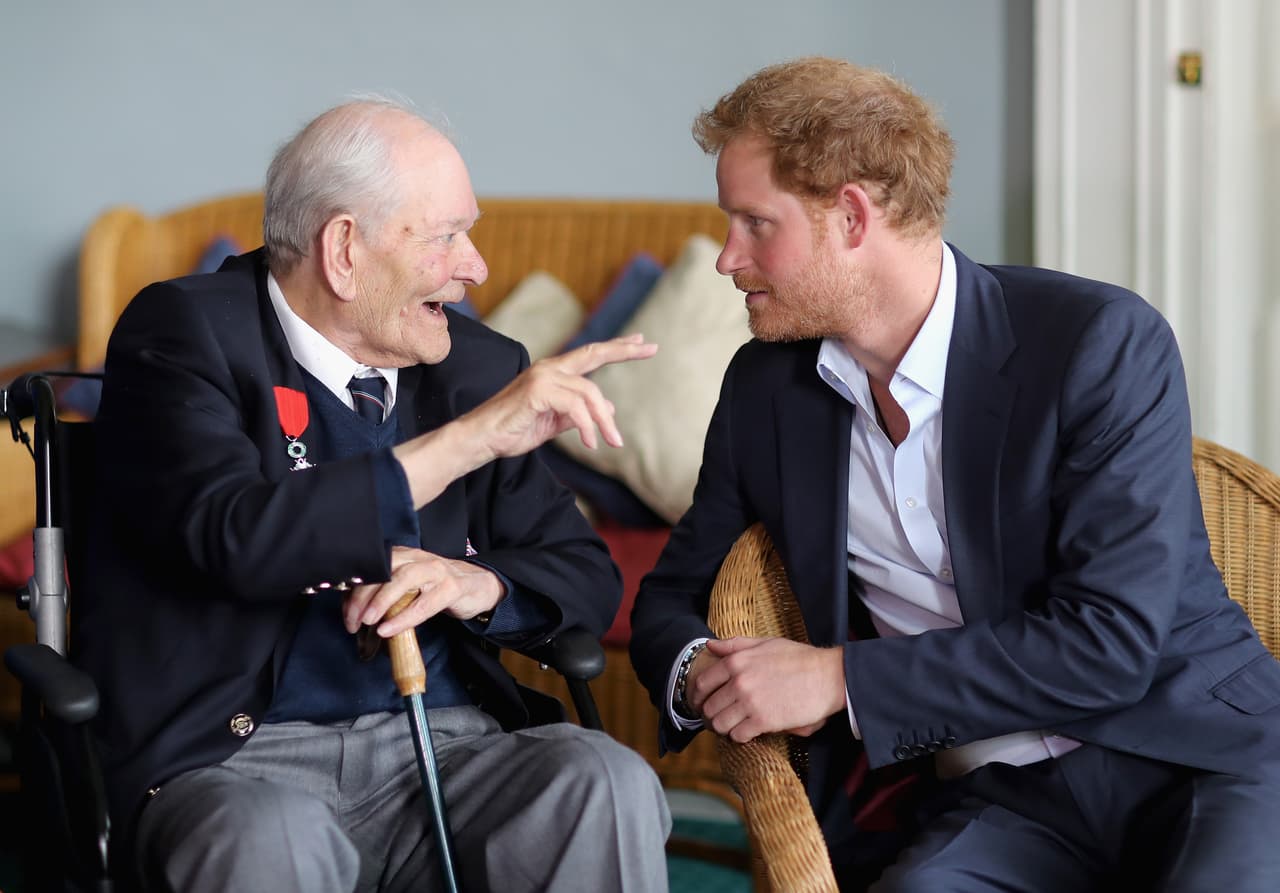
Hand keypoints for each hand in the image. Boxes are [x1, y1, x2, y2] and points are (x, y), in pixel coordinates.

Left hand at [343, 545, 502, 637]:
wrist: (477, 585)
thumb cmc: (436, 588)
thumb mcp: (408, 587)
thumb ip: (385, 594)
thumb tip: (353, 612)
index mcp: (403, 556)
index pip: (372, 568)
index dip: (354, 591)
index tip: (345, 614)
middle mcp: (417, 558)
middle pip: (383, 571)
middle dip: (363, 596)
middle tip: (352, 621)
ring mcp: (435, 571)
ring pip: (403, 580)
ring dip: (381, 601)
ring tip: (367, 621)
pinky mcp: (451, 588)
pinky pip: (424, 604)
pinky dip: (404, 618)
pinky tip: (389, 629)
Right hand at [465, 334, 658, 457]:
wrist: (482, 439)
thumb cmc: (514, 429)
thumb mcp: (555, 422)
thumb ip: (580, 413)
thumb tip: (609, 409)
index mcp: (554, 373)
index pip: (591, 355)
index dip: (617, 348)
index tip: (641, 342)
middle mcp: (549, 368)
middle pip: (594, 354)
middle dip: (624, 350)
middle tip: (651, 348)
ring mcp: (543, 377)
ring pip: (589, 393)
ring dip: (605, 421)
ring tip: (613, 441)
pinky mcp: (537, 392)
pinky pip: (575, 408)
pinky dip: (587, 426)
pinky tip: (591, 443)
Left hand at [693, 637, 846, 742]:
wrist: (827, 676)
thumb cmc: (798, 658)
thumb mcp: (765, 643)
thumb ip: (735, 645)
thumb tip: (710, 646)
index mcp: (736, 661)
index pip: (702, 683)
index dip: (698, 696)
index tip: (701, 703)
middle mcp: (739, 682)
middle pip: (708, 707)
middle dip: (711, 714)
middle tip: (719, 717)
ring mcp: (750, 702)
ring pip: (719, 724)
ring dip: (724, 727)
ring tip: (733, 725)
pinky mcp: (763, 721)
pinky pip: (738, 736)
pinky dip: (740, 736)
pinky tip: (748, 731)